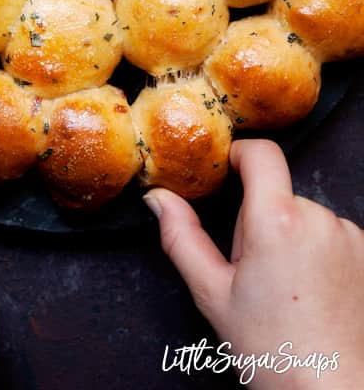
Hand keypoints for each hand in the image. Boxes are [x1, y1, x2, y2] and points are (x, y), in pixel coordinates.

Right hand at [144, 139, 363, 388]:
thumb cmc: (272, 350)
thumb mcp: (212, 293)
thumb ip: (181, 237)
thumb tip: (158, 198)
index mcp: (277, 220)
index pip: (261, 153)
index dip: (239, 154)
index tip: (225, 173)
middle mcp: (319, 218)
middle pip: (278, 192)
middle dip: (260, 216)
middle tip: (250, 266)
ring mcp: (348, 235)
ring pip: (303, 214)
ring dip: (290, 234)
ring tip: (283, 286)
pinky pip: (330, 233)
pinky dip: (316, 249)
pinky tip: (309, 291)